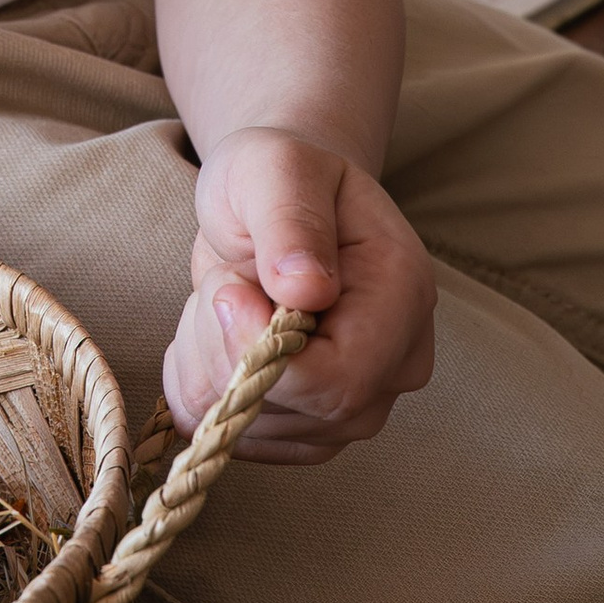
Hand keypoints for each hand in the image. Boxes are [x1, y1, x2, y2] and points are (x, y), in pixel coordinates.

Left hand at [161, 126, 434, 462]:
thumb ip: (291, 222)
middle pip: (288, 408)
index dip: (259, 351)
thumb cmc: (280, 178)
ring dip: (207, 355)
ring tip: (231, 293)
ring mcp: (355, 410)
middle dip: (224, 343)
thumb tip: (305, 289)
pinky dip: (200, 379)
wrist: (282, 201)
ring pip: (246, 425)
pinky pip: (226, 433)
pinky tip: (221, 329)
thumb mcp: (276, 169)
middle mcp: (394, 368)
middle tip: (228, 276)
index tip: (225, 290)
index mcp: (403, 297)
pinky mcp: (308, 431)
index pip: (336, 381)